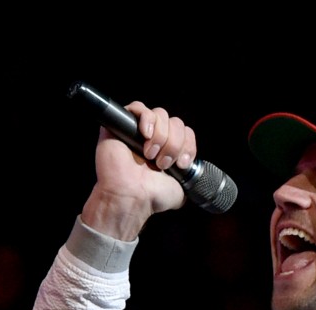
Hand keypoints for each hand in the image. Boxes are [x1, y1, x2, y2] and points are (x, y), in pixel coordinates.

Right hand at [82, 101, 196, 239]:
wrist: (132, 196)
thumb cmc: (153, 196)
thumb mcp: (181, 191)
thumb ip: (189, 178)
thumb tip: (193, 172)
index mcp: (169, 151)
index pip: (186, 133)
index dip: (188, 145)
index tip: (182, 163)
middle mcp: (156, 139)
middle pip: (176, 123)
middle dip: (174, 144)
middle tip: (163, 163)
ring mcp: (139, 130)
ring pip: (161, 115)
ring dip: (161, 136)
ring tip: (151, 155)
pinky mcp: (122, 123)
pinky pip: (139, 107)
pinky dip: (147, 120)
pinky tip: (146, 136)